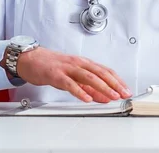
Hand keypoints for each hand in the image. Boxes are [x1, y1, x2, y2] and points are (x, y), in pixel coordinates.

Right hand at [14, 47, 131, 102]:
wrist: (31, 59)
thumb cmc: (52, 66)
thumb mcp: (73, 77)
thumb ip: (89, 88)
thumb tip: (103, 97)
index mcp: (84, 63)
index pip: (106, 70)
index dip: (118, 80)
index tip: (126, 89)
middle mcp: (79, 63)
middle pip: (101, 73)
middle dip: (115, 84)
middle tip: (124, 93)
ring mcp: (68, 68)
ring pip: (89, 77)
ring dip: (102, 87)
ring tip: (111, 96)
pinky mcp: (56, 74)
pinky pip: (70, 83)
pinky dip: (80, 91)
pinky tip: (87, 99)